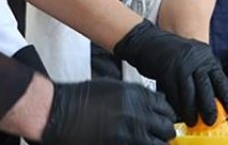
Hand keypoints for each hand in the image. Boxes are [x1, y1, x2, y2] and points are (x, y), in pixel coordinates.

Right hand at [39, 79, 175, 144]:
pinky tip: (133, 143)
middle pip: (167, 127)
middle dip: (163, 132)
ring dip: (156, 143)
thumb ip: (136, 96)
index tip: (161, 120)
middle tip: (157, 136)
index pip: (166, 107)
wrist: (60, 113)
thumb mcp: (113, 88)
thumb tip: (153, 104)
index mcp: (136, 95)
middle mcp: (137, 113)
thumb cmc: (81, 99)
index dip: (165, 115)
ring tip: (147, 142)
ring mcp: (130, 133)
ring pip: (160, 144)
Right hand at [112, 19, 227, 124]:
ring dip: (194, 111)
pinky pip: (176, 92)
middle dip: (214, 107)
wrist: (146, 41)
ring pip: (192, 92)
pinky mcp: (168, 70)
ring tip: (195, 123)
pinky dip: (178, 106)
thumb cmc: (169, 54)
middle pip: (210, 87)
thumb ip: (203, 77)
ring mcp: (183, 64)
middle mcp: (198, 59)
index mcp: (207, 57)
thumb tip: (215, 100)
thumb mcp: (192, 61)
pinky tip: (180, 114)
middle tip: (215, 121)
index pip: (223, 81)